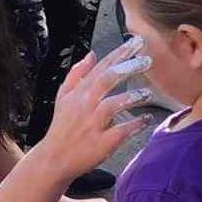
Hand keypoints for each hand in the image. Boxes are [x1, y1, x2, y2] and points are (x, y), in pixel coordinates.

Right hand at [40, 37, 153, 182]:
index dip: (119, 54)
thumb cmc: (62, 127)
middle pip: (106, 80)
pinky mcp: (100, 144)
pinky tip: (146, 119)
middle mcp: (85, 106)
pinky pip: (120, 132)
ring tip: (147, 93)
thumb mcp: (63, 97)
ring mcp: (92, 125)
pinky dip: (134, 125)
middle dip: (127, 67)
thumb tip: (91, 54)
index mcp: (79, 93)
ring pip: (112, 105)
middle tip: (147, 60)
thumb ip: (77, 74)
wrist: (54, 158)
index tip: (135, 43)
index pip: (101, 67)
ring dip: (131, 97)